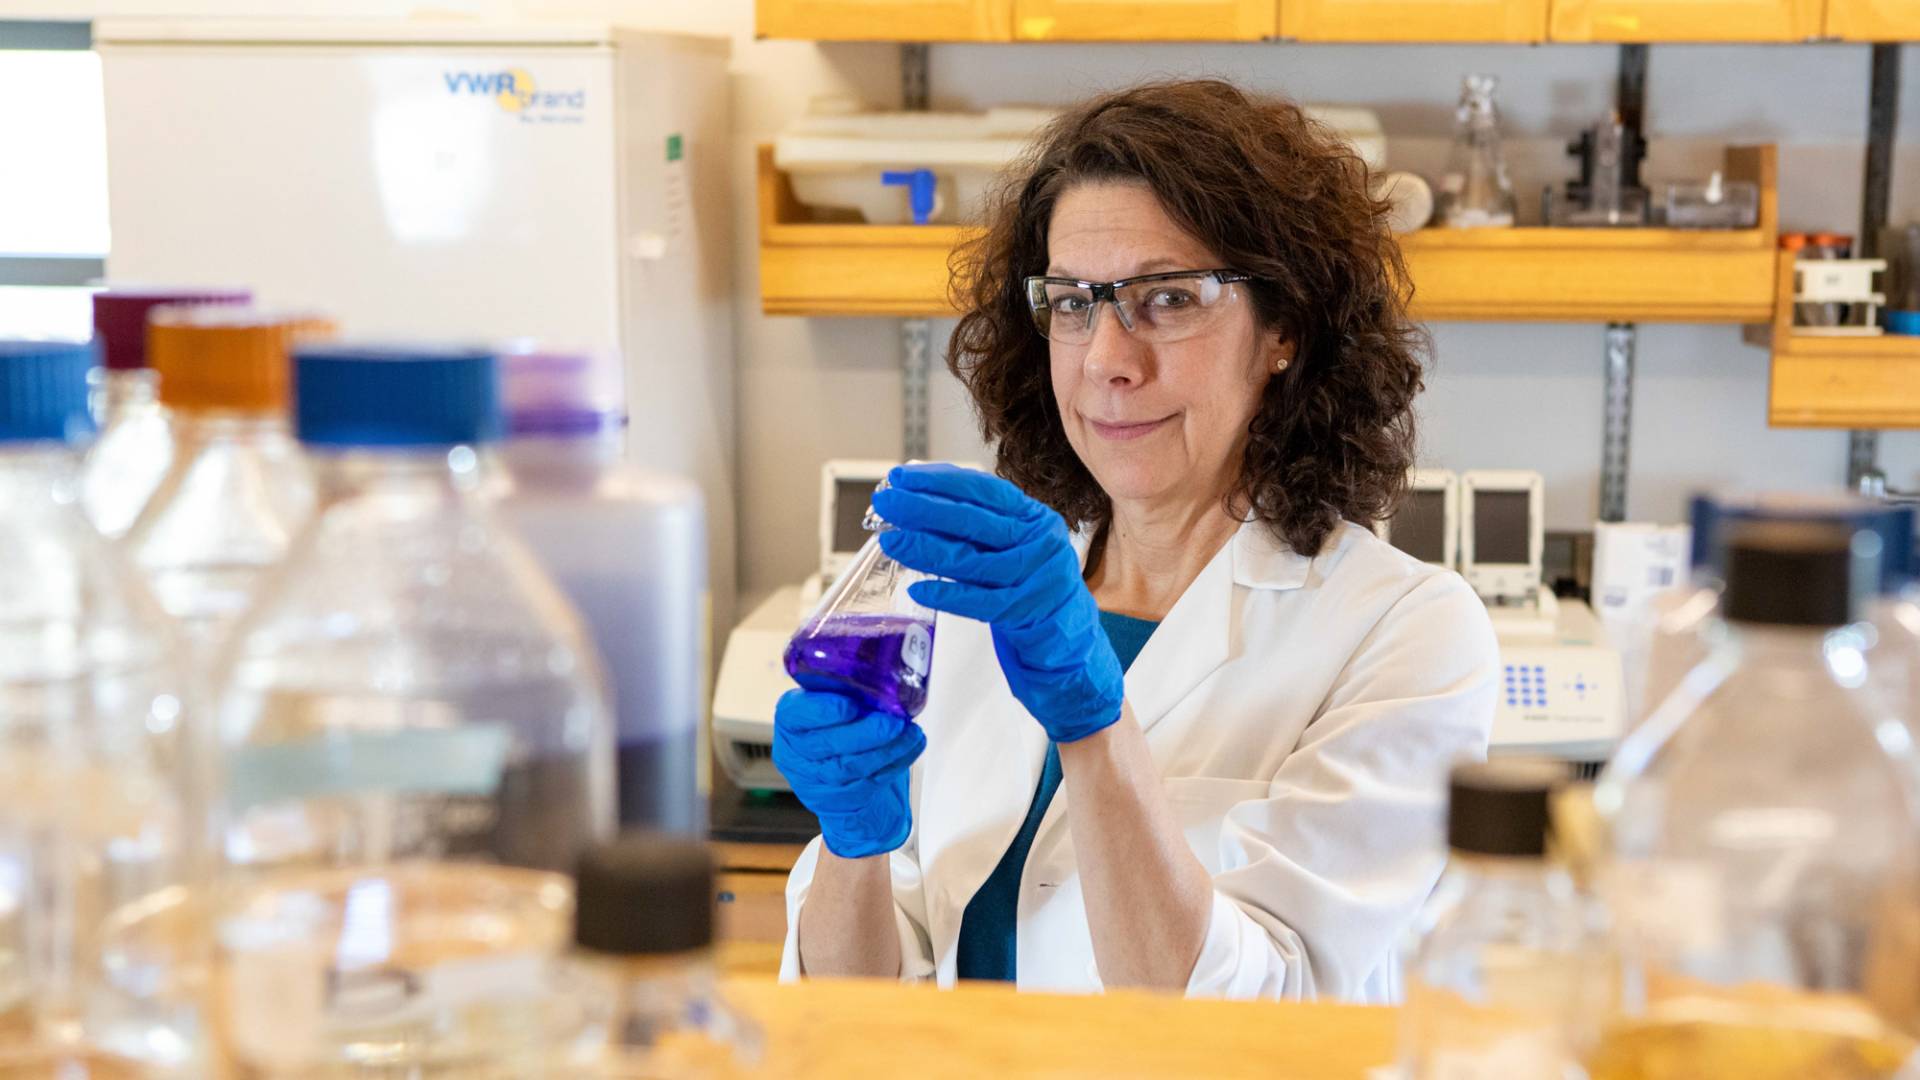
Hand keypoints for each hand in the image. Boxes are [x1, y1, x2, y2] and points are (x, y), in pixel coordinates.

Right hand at [773, 689, 924, 858]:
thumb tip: (881, 668)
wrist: (836, 777)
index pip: (795, 714)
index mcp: (790, 721)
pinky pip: (871, 781)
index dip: (823, 710)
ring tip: (911, 732)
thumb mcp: (829, 704)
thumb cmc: (836, 728)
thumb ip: (843, 689)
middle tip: (894, 721)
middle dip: (866, 732)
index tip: (851, 705)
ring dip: (888, 748)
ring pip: (852, 766)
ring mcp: (817, 780)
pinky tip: (912, 746)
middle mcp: (796, 753)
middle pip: (827, 744)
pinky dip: (897, 762)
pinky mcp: (841, 798)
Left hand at [874, 463, 1123, 743]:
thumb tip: (915, 507)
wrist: (1070, 639)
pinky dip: (947, 595)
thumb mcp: (1011, 548)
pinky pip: (980, 601)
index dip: (939, 481)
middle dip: (923, 509)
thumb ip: (976, 529)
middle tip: (885, 504)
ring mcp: (1037, 576)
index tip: (902, 478)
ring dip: (926, 549)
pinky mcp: (1029, 611)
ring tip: (892, 542)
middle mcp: (1040, 540)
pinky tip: (919, 590)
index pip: (982, 489)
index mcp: (1033, 516)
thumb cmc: (1031, 588)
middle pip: (973, 520)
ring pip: (972, 559)